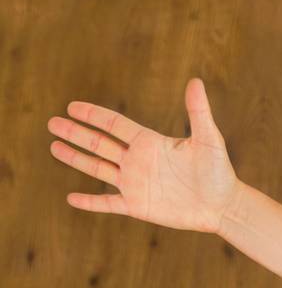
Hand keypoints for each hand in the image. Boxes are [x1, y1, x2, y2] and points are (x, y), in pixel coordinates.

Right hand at [48, 77, 240, 234]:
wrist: (224, 206)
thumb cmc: (219, 172)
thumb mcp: (209, 140)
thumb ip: (198, 112)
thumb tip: (196, 81)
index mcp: (149, 142)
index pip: (114, 124)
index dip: (93, 115)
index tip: (72, 106)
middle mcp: (138, 161)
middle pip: (99, 143)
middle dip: (76, 133)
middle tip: (52, 123)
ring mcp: (136, 184)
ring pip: (98, 169)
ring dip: (76, 159)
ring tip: (53, 148)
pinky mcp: (139, 206)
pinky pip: (109, 203)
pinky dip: (90, 202)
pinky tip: (71, 198)